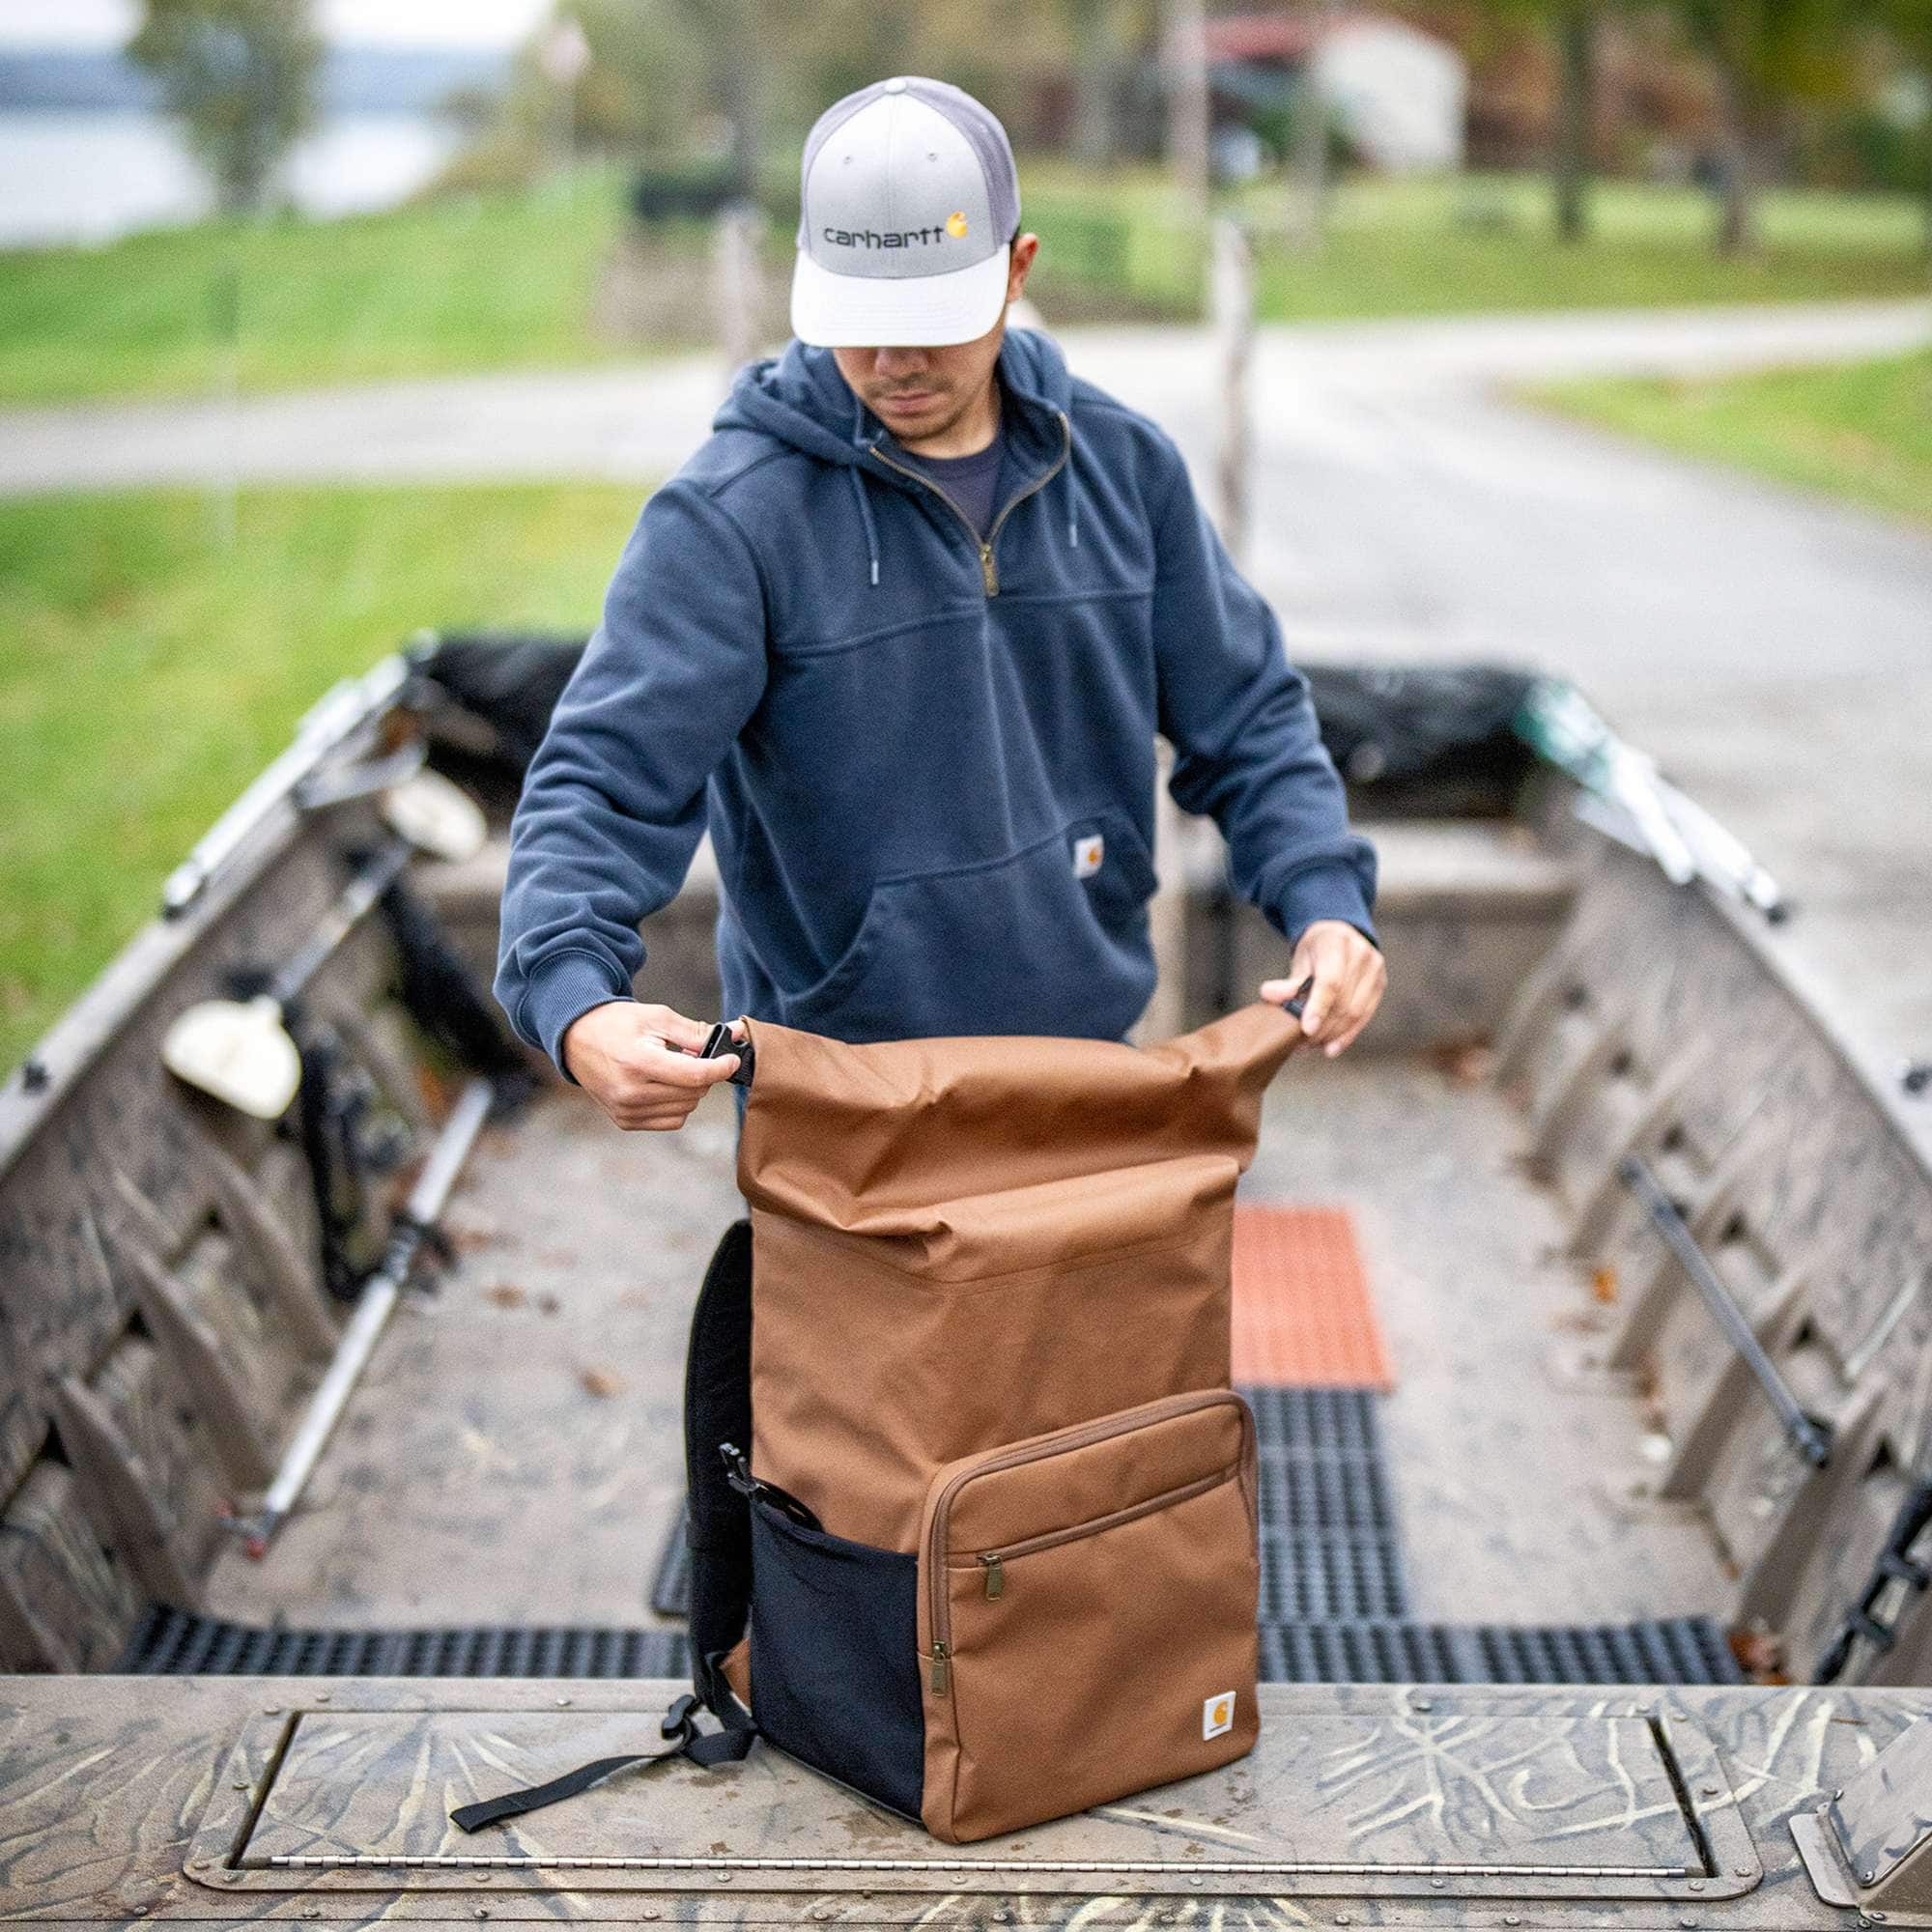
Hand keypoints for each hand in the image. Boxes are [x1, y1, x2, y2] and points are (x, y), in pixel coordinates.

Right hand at [560, 1001, 743, 1130]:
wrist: (576, 1039)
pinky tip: (663, 1085)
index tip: (732, 1060)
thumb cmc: (617, 1024)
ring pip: (686, 1109)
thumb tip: (735, 1034)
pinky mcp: (625, 1122)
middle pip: (693, 1093)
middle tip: (691, 1055)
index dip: (721, 1068)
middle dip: (703, 1074)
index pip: (695, 1076)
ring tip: (672, 1068)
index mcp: (638, 1063)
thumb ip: (697, 1031)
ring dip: (690, 1090)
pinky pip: (671, 1121)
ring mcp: (627, 1111)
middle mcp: (631, 1093)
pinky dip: (677, 1105)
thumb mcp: (657, 1017)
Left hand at [1261, 921, 1385, 1058]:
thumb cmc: (1315, 949)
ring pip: (1355, 1012)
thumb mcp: (1300, 960)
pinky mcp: (1380, 985)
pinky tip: (1330, 1049)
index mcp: (1337, 943)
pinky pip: (1364, 1017)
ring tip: (1309, 1046)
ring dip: (1332, 1034)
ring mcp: (1375, 970)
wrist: (1340, 935)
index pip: (1331, 981)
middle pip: (1343, 1001)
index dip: (1318, 1007)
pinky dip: (1346, 1036)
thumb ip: (1289, 982)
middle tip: (1299, 1043)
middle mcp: (1361, 955)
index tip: (1306, 1029)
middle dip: (1321, 1027)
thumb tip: (1268, 995)